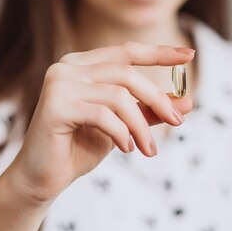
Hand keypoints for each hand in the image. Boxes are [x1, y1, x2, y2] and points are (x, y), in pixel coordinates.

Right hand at [10, 41, 194, 203]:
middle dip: (157, 98)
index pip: (127, 51)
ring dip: (141, 125)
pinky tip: (125, 148)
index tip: (189, 55)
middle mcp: (68, 66)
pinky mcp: (55, 105)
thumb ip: (149, 111)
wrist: (42, 179)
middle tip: (177, 123)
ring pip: (118, 95)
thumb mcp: (123, 126)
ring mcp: (59, 83)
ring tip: (148, 149)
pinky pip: (103, 114)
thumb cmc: (80, 148)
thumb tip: (188, 102)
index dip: (159, 52)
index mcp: (82, 64)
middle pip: (126, 72)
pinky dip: (121, 133)